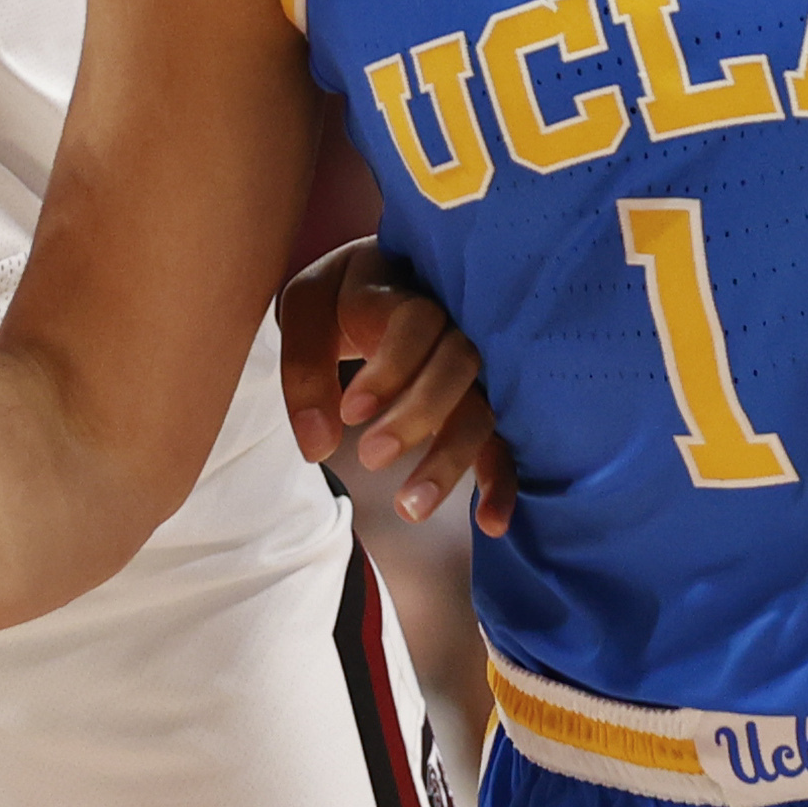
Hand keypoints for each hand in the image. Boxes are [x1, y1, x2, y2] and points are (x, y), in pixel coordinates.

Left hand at [277, 236, 517, 532]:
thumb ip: (304, 370)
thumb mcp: (307, 310)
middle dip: (419, 414)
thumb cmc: (340, 299)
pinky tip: (492, 524)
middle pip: (460, 363)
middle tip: (370, 457)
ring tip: (410, 508)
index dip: (392, 367)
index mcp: (403, 292)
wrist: (379, 282)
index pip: (416, 323)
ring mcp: (475, 367)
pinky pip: (503, 441)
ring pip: (483, 409)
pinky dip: (501, 482)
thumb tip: (318, 447)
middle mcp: (453, 325)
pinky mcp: (484, 403)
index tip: (353, 411)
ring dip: (451, 459)